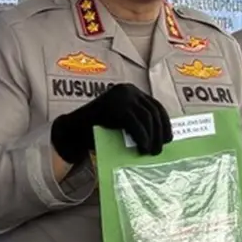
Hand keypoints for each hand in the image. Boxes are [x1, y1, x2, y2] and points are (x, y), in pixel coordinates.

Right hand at [51, 83, 172, 163]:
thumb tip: (160, 136)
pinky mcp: (116, 106)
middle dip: (160, 132)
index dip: (165, 122)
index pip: (155, 105)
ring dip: (153, 137)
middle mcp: (127, 90)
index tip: (169, 138)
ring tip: (152, 152)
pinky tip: (143, 147)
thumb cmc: (97, 129)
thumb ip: (136, 121)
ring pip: (147, 117)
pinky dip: (142, 137)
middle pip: (153, 111)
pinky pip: (136, 123)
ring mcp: (121, 97)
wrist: (72, 130)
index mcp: (130, 91)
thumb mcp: (121, 121)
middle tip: (160, 150)